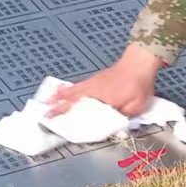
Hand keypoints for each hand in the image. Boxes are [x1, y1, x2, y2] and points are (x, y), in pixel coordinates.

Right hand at [48, 45, 162, 117]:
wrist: (139, 62)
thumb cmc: (139, 84)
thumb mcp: (137, 105)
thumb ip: (124, 116)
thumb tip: (114, 124)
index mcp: (103, 99)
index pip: (84, 112)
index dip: (73, 119)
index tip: (62, 124)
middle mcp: (94, 91)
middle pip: (72, 100)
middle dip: (58, 108)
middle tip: (46, 115)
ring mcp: (92, 83)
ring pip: (72, 92)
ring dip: (58, 97)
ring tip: (47, 103)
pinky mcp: (94, 79)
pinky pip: (76, 86)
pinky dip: (66, 89)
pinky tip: (60, 90)